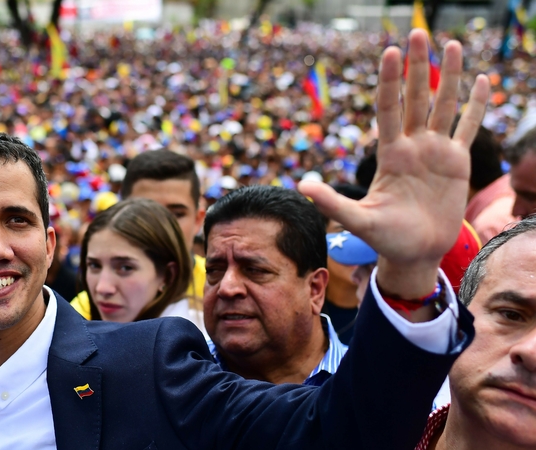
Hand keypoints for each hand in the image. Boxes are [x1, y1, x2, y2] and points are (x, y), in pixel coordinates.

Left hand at [299, 29, 489, 299]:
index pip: (388, 109)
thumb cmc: (384, 238)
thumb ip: (334, 202)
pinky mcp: (456, 162)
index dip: (389, 81)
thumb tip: (303, 186)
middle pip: (416, 98)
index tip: (388, 52)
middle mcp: (412, 146)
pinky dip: (475, 106)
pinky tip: (480, 81)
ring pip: (444, 106)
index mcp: (389, 154)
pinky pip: (466, 128)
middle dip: (416, 67)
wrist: (414, 253)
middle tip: (418, 33)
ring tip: (452, 45)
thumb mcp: (358, 221)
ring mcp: (435, 152)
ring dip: (449, 77)